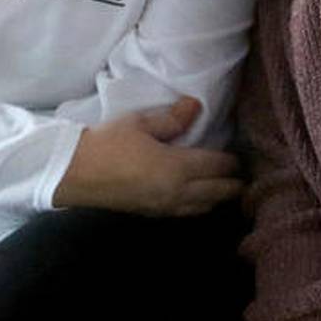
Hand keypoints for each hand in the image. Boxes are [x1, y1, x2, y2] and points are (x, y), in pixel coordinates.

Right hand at [51, 96, 242, 215]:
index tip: (240, 155)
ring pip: (205, 207)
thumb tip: (196, 106)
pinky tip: (199, 199)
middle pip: (219, 192)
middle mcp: (178, 191)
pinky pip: (188, 213)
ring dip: (219, 198)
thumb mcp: (140, 123)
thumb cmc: (108, 143)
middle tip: (244, 176)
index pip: (218, 166)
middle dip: (234, 185)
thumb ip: (172, 118)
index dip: (232, 161)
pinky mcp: (153, 214)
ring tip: (227, 188)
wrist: (76, 173)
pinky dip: (201, 206)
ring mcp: (166, 207)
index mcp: (177, 167)